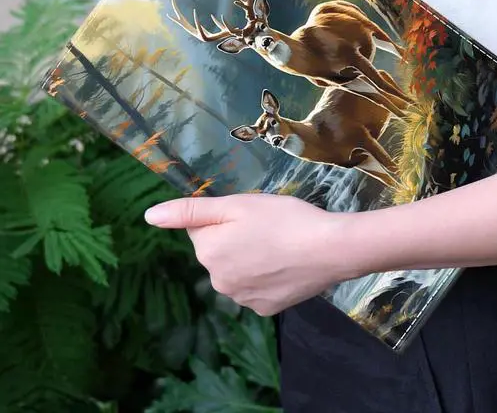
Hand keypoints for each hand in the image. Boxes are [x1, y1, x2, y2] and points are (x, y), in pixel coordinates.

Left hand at [144, 194, 350, 315]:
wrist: (330, 249)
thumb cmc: (283, 219)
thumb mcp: (236, 205)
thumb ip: (190, 211)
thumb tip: (148, 217)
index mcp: (208, 252)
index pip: (202, 228)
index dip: (225, 217)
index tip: (250, 214)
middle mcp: (218, 282)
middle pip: (218, 252)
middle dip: (234, 239)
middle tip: (267, 227)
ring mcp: (242, 300)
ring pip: (236, 271)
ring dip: (249, 259)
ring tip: (279, 245)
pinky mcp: (265, 310)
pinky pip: (255, 288)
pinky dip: (265, 277)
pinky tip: (285, 265)